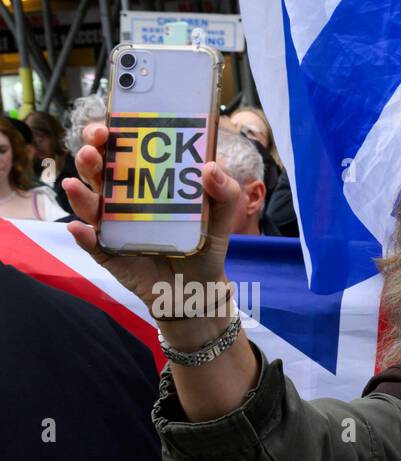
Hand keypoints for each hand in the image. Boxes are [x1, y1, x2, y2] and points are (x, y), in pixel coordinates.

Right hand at [62, 121, 242, 317]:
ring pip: (88, 205)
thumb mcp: (220, 219)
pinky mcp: (110, 255)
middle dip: (89, 157)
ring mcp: (113, 227)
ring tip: (74, 184)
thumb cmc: (204, 246)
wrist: (199, 290)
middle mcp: (123, 200)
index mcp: (145, 182)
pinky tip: (79, 229)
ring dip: (80, 194)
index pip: (121, 151)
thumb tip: (211, 167)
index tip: (108, 128)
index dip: (109, 135)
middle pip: (97, 172)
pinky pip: (92, 245)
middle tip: (92, 150)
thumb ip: (224, 193)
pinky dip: (83, 237)